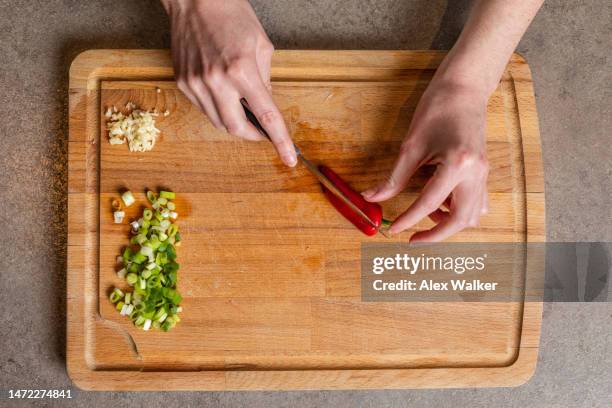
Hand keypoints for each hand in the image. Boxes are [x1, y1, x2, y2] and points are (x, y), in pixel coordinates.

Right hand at [162, 0, 296, 165]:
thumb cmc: (232, 14)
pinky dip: (218, 109)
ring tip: (242, 107)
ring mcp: (196, 83)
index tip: (289, 158)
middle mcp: (216, 81)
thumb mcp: (262, 46)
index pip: (266, 116)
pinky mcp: (183, 82)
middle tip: (262, 131)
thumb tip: (265, 108)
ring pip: (218, 122)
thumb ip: (265, 81)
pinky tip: (224, 94)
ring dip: (235, 123)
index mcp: (242, 70)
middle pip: (236, 129)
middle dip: (253, 136)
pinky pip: (204, 108)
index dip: (280, 141)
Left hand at [362, 81, 489, 241]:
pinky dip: (459, 210)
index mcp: (457, 164)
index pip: (430, 203)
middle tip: (412, 237)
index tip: (394, 230)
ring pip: (473, 215)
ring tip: (424, 213)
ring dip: (449, 222)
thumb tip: (373, 197)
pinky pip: (478, 203)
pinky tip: (441, 203)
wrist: (464, 88)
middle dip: (436, 234)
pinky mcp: (484, 172)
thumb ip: (394, 177)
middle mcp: (476, 173)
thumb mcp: (411, 145)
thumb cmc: (437, 109)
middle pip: (460, 220)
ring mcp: (484, 174)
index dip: (409, 219)